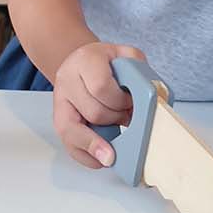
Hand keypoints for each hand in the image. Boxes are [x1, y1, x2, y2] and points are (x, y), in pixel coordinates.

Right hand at [53, 41, 145, 169]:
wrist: (82, 63)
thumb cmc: (107, 63)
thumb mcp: (126, 56)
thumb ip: (140, 72)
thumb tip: (154, 100)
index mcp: (85, 60)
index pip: (100, 86)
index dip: (119, 101)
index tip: (130, 105)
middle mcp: (67, 79)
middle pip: (93, 112)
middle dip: (115, 120)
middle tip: (126, 116)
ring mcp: (59, 101)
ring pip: (75, 132)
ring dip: (102, 140)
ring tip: (116, 135)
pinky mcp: (58, 120)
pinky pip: (69, 146)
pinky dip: (89, 156)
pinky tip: (103, 156)